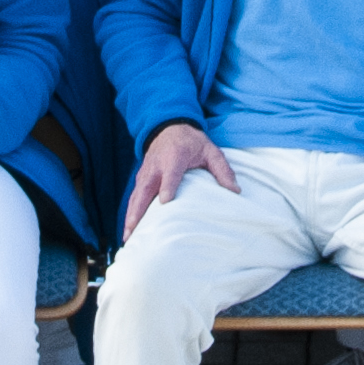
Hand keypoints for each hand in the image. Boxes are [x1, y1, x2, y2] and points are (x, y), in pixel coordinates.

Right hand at [124, 123, 235, 237]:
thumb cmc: (192, 143)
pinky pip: (134, 197)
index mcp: (175, 157)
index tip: (165, 202)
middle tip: (134, 229)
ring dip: (130, 216)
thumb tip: (236, 191)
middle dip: (138, 210)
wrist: (169, 127)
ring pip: (136, 196)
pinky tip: (129, 230)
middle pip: (146, 189)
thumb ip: (223, 170)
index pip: (171, 174)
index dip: (167, 187)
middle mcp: (156, 166)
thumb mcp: (211, 151)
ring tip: (128, 237)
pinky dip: (130, 213)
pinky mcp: (141, 179)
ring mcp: (146, 173)